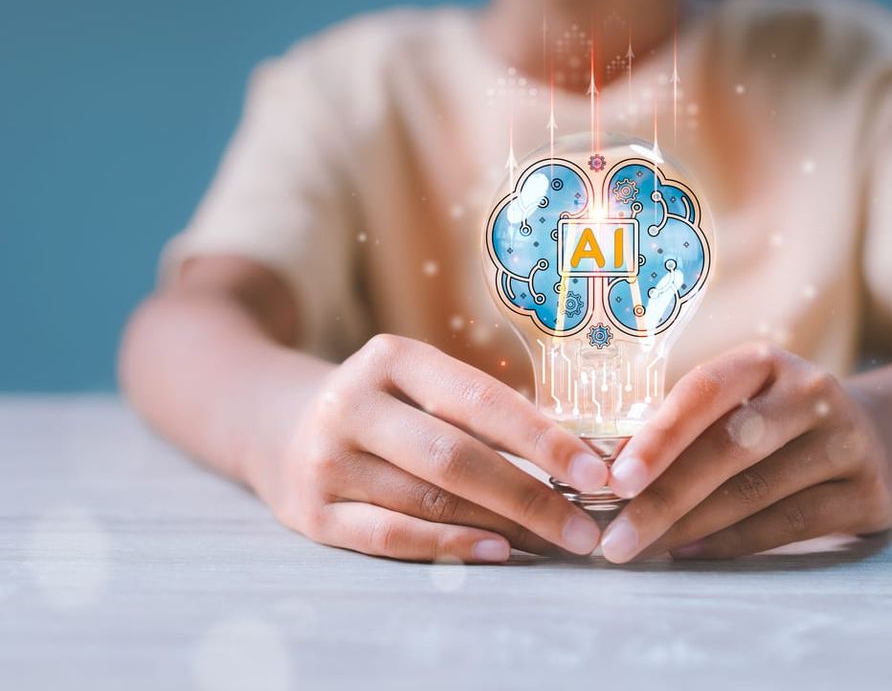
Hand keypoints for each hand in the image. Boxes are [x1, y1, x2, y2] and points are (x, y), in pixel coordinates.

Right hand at [249, 334, 608, 562]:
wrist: (274, 424)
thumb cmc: (383, 405)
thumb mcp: (420, 383)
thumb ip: (482, 411)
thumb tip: (578, 458)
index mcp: (391, 358)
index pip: (480, 401)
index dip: (544, 440)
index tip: (597, 471)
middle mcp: (353, 404)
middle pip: (457, 457)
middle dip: (532, 496)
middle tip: (585, 528)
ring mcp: (327, 460)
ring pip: (429, 500)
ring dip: (502, 526)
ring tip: (555, 542)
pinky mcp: (312, 513)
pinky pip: (389, 535)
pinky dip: (448, 545)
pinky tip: (497, 551)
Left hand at [599, 342, 891, 561]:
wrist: (888, 439)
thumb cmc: (782, 425)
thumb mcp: (745, 403)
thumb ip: (689, 428)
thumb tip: (609, 473)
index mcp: (766, 362)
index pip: (703, 392)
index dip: (658, 437)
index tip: (613, 479)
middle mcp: (811, 393)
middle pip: (727, 448)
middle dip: (663, 497)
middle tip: (614, 537)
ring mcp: (846, 441)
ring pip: (754, 493)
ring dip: (689, 527)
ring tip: (640, 549)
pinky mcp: (869, 492)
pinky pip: (788, 526)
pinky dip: (733, 543)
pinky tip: (691, 553)